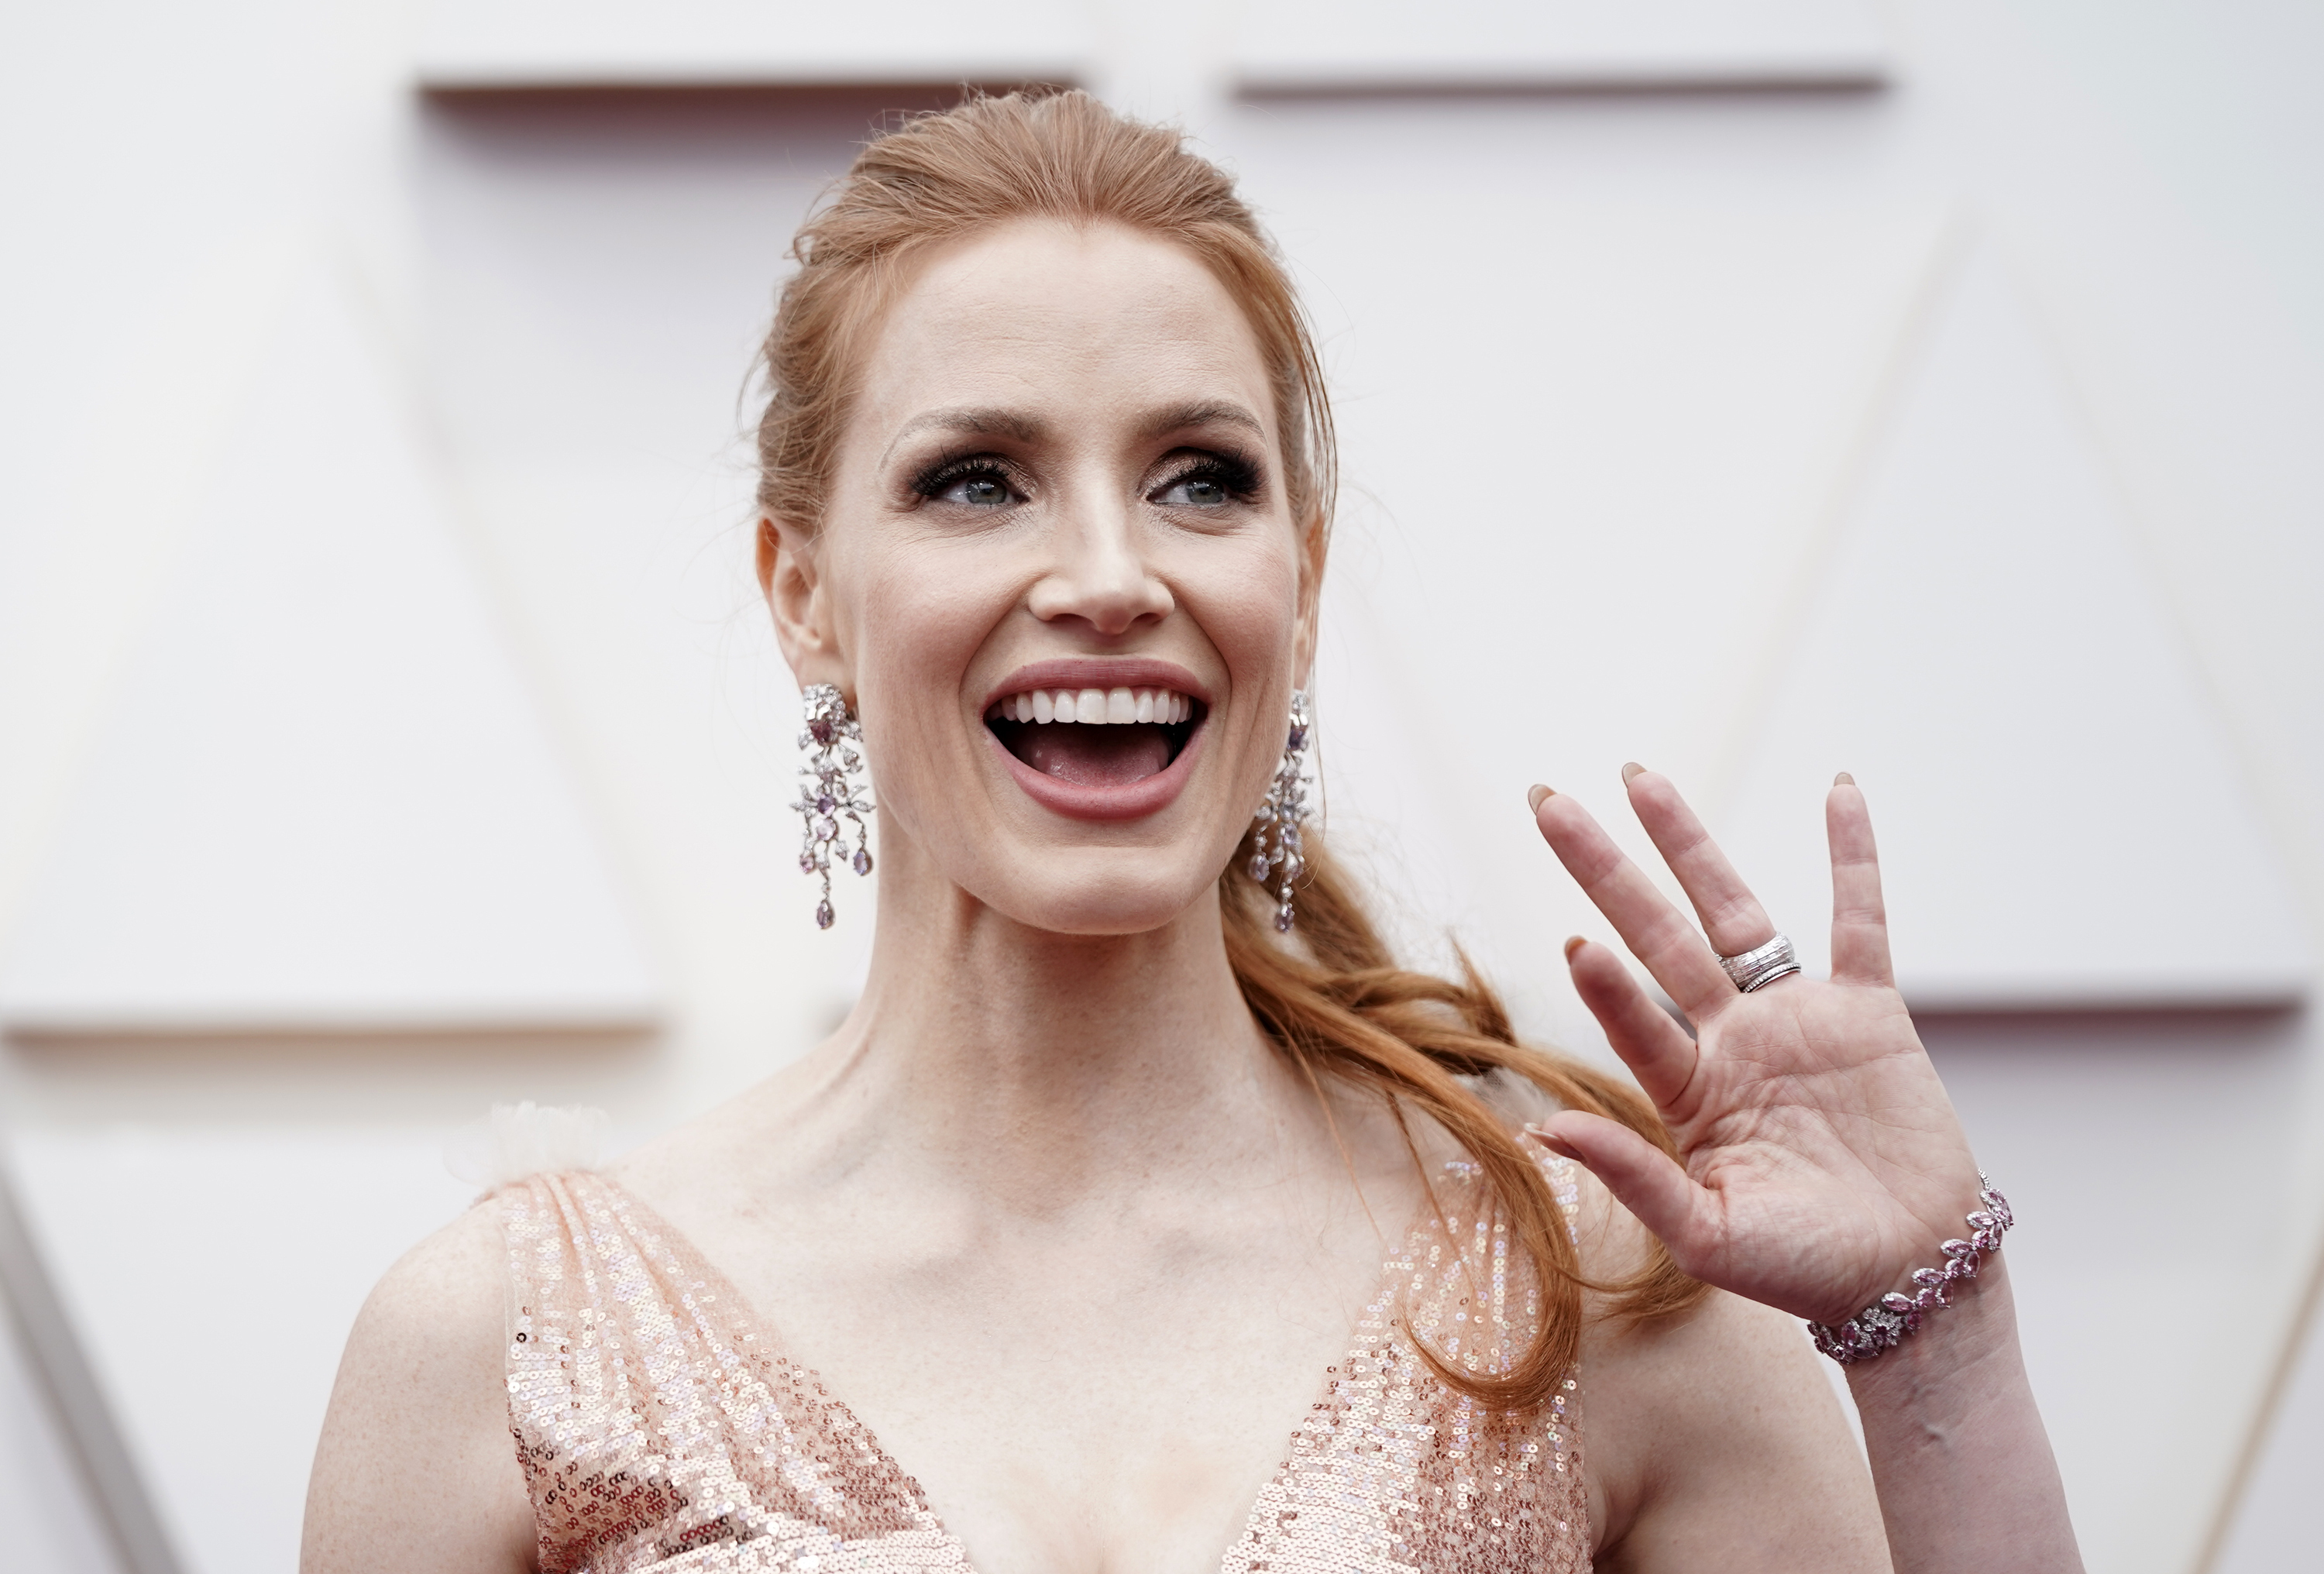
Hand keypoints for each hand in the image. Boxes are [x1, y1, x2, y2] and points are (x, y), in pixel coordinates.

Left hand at [1527, 767, 1982, 1325]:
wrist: (1908, 1279)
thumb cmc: (1804, 1267)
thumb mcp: (1707, 1234)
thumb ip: (1633, 1176)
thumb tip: (1543, 1133)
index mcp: (1687, 1092)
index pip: (1632, 1020)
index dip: (1605, 986)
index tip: (1574, 944)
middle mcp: (1730, 1039)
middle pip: (1655, 933)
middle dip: (1602, 868)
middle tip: (1544, 800)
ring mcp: (1796, 1019)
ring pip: (1733, 910)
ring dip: (1688, 843)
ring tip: (1638, 778)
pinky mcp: (1868, 1012)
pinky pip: (1860, 919)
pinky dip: (1852, 856)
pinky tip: (1838, 790)